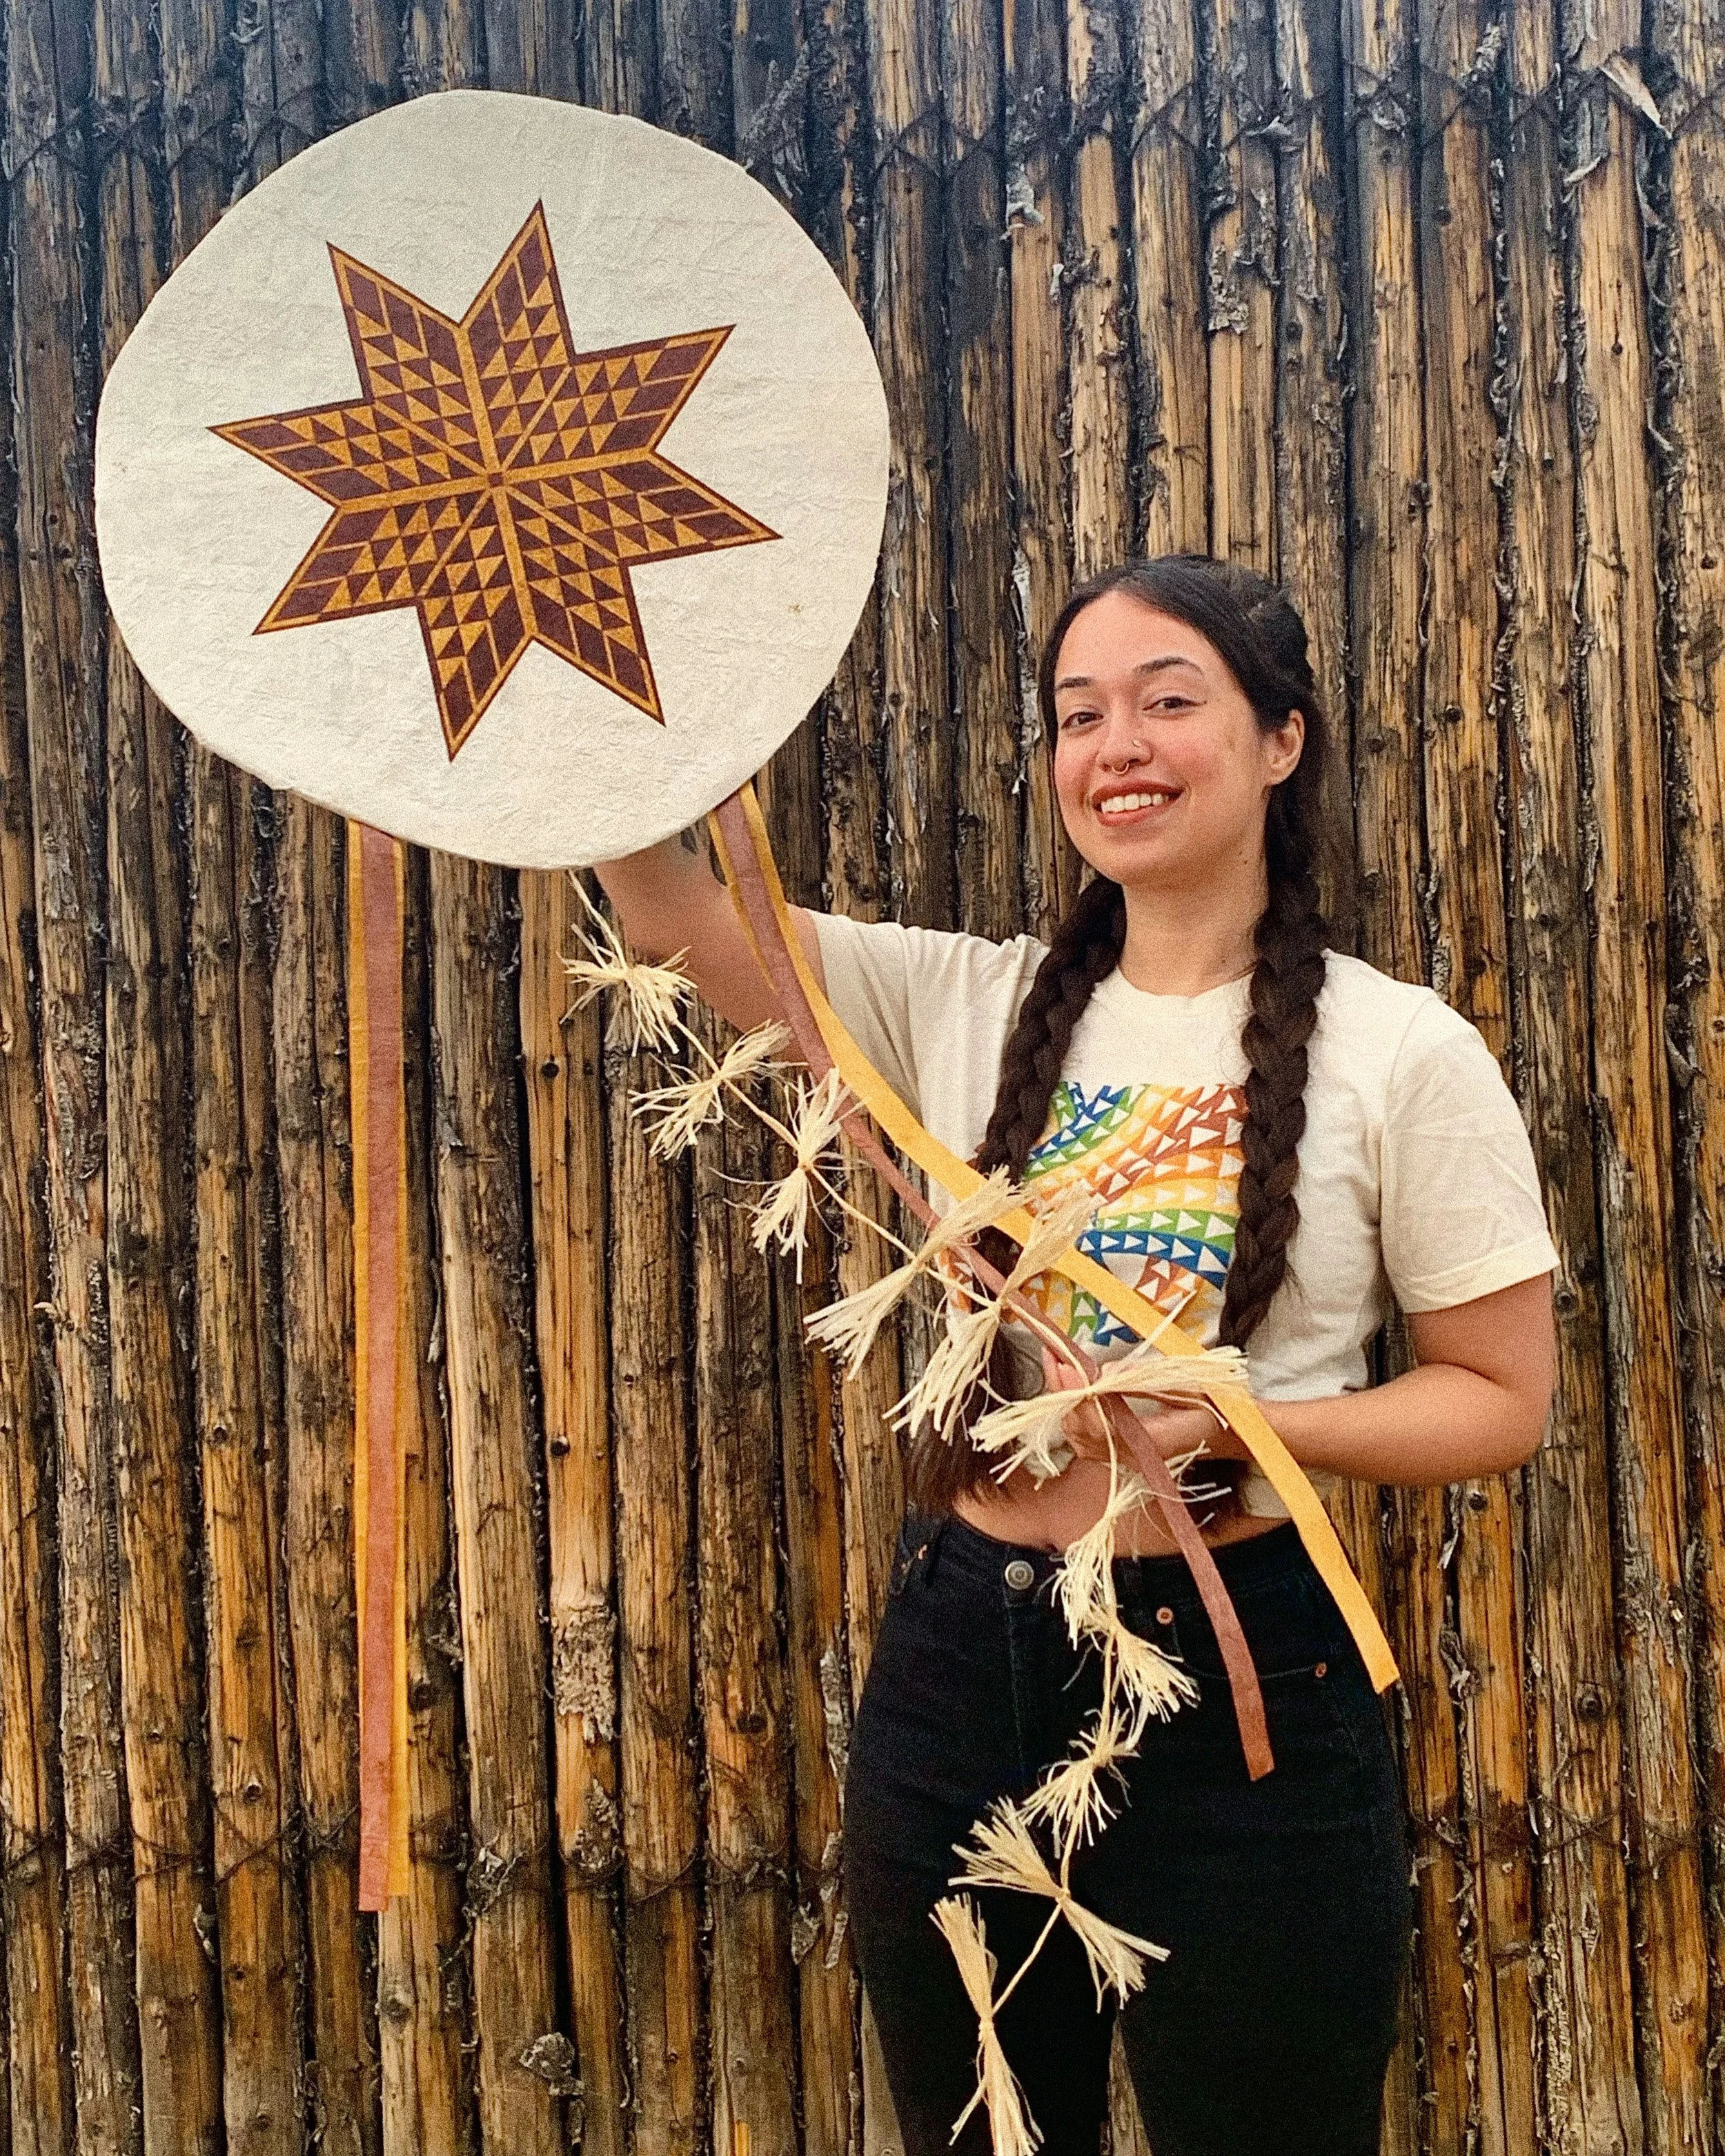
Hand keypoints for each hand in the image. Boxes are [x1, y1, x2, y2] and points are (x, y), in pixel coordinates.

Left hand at [1038, 1348, 1235, 1467]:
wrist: (1231, 1432)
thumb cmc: (1215, 1404)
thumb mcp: (1187, 1382)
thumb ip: (1144, 1379)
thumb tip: (1105, 1370)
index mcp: (1156, 1442)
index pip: (1101, 1425)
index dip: (1079, 1394)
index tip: (1067, 1362)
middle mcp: (1137, 1457)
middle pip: (1082, 1431)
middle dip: (1063, 1391)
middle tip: (1053, 1353)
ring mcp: (1128, 1460)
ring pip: (1079, 1437)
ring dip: (1064, 1400)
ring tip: (1056, 1363)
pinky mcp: (1123, 1455)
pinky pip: (1086, 1441)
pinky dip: (1073, 1413)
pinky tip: (1069, 1388)